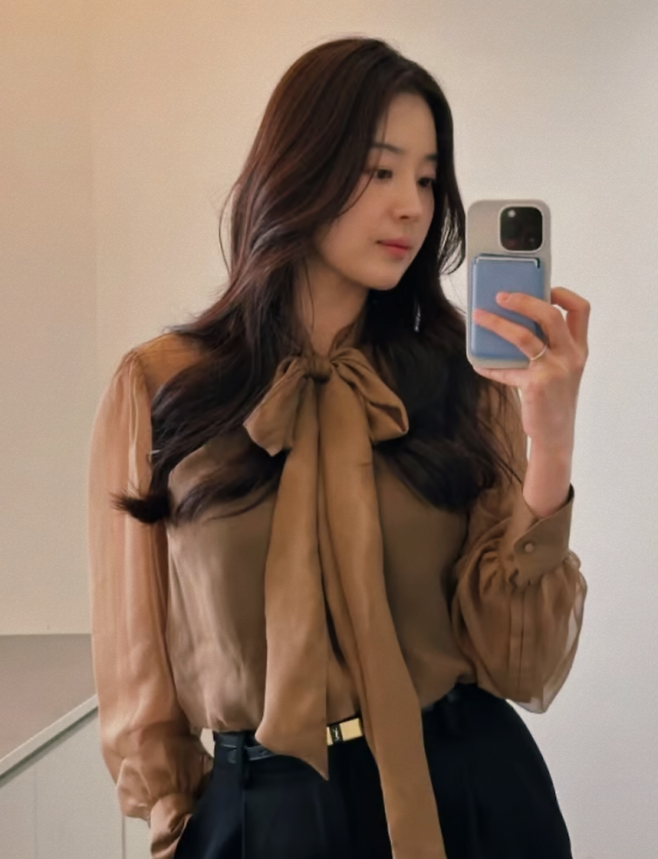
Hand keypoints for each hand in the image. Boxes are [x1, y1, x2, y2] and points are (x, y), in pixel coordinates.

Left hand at [471, 287, 589, 449]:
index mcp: (579, 349)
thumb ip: (546, 347)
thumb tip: (512, 322)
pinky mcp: (536, 385)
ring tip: (479, 317)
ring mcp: (555, 370)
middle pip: (551, 315)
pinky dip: (489, 365)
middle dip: (524, 301)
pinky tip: (477, 363)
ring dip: (498, 324)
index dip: (563, 294)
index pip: (581, 310)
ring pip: (525, 336)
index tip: (544, 287)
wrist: (555, 435)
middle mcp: (571, 356)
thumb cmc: (553, 399)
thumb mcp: (559, 370)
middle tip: (500, 296)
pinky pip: (506, 369)